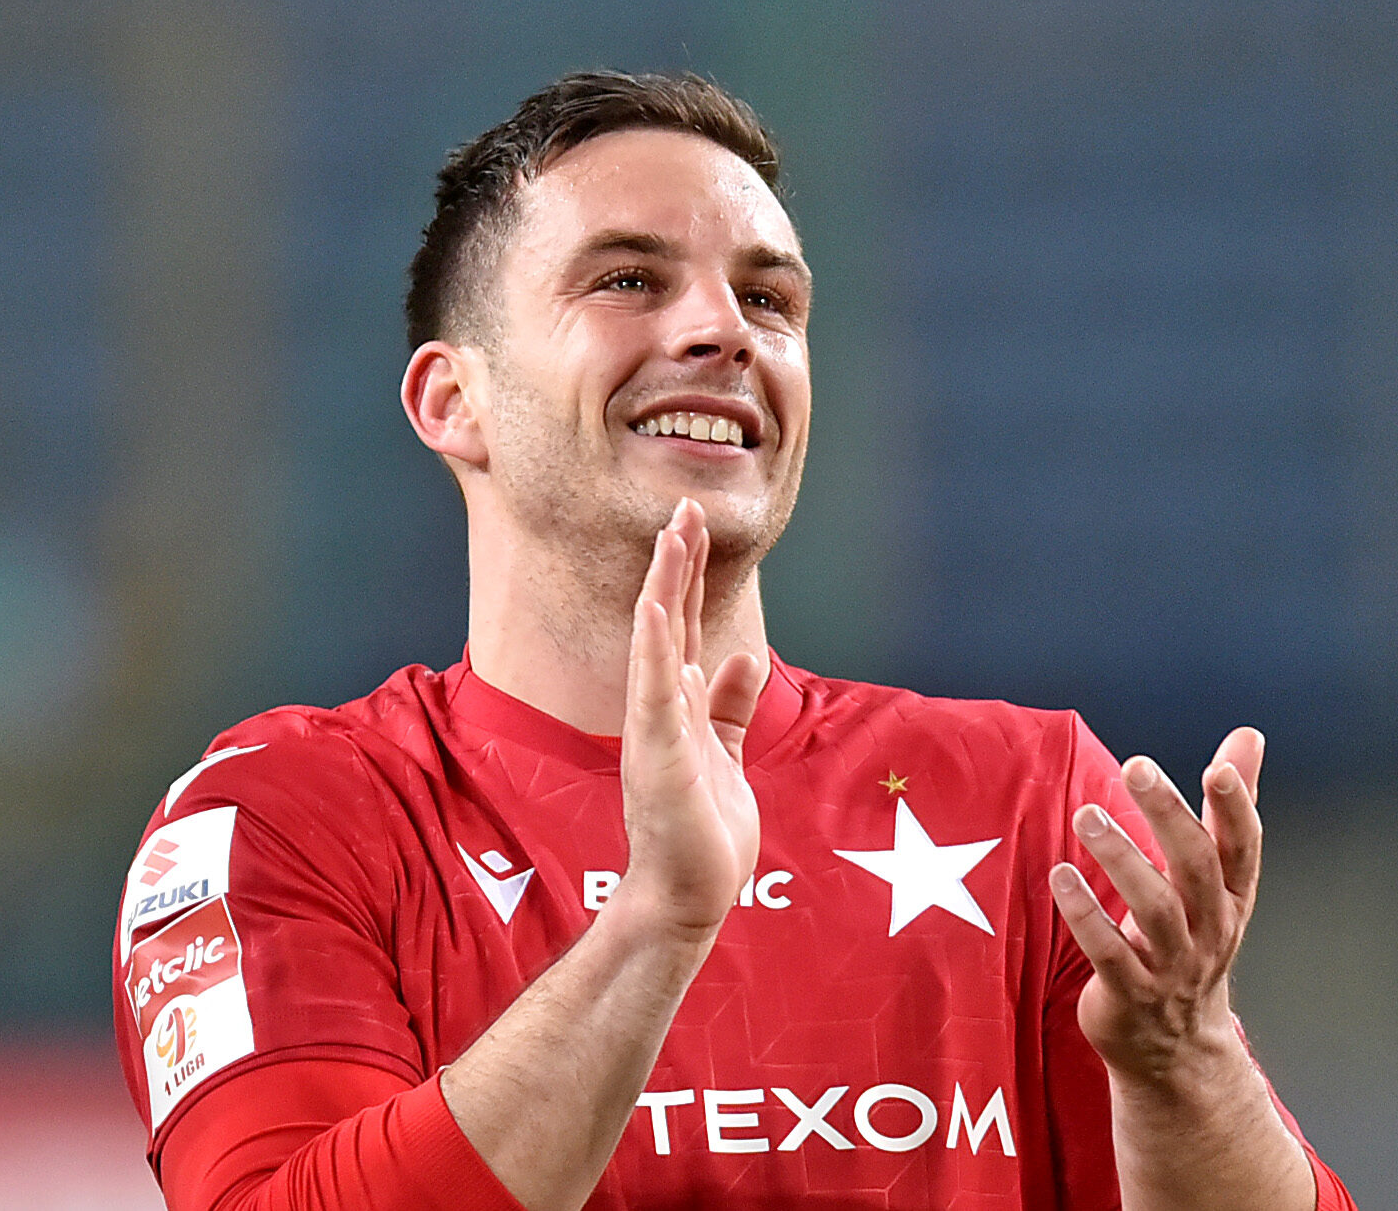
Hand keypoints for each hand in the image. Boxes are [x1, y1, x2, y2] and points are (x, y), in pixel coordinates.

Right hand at [614, 498, 768, 939]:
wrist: (688, 893)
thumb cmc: (702, 831)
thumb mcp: (726, 754)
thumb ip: (731, 706)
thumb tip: (745, 657)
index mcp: (677, 706)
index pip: (680, 626)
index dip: (686, 576)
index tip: (693, 525)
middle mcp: (661, 707)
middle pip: (667, 620)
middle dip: (677, 563)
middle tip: (685, 505)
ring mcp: (657, 727)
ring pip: (659, 642)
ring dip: (664, 586)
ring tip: (671, 535)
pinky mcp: (661, 752)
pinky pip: (655, 690)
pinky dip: (653, 646)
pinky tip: (651, 605)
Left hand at [1050, 728, 1265, 1083]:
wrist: (1176, 1048)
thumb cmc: (1193, 940)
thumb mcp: (1218, 879)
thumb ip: (1227, 806)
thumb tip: (1248, 737)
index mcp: (1233, 896)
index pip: (1243, 846)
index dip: (1236, 807)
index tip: (1219, 766)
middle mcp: (1210, 929)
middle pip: (1197, 868)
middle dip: (1170, 816)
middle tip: (1137, 768)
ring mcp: (1173, 965)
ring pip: (1154, 909)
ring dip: (1121, 858)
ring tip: (1088, 814)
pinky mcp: (1130, 993)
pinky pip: (1109, 951)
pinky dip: (1086, 913)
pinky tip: (1060, 875)